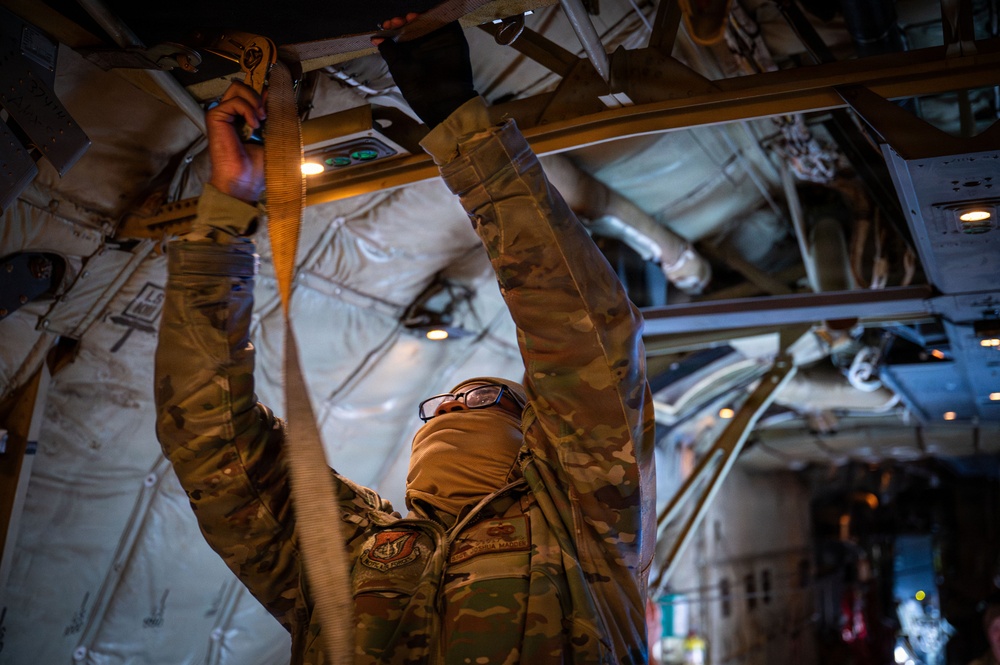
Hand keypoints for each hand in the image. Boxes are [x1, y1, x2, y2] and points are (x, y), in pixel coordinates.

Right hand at [206, 81, 265, 202]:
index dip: (264, 94)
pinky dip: (248, 109)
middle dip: (258, 94)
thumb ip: (271, 116)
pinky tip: (254, 125)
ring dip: (254, 99)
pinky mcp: (215, 116)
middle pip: (241, 86)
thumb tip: (272, 96)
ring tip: (260, 118)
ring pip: (237, 87)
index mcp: (243, 118)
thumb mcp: (271, 135)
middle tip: (265, 114)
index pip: (252, 94)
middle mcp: (231, 114)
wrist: (245, 179)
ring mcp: (222, 114)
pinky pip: (234, 101)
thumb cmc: (257, 165)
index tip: (274, 105)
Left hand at [372, 15, 477, 128]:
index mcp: (409, 52)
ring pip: (428, 20)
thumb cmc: (417, 88)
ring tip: (409, 17)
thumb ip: (388, 51)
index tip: (387, 24)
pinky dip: (437, 15)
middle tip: (398, 21)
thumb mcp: (398, 68)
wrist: (443, 100)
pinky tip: (425, 15)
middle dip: (404, 20)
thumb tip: (375, 38)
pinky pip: (447, 21)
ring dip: (418, 16)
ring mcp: (438, 40)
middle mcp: (423, 44)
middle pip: (413, 23)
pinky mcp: (453, 38)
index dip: (392, 26)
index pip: (400, 32)